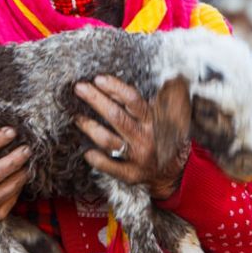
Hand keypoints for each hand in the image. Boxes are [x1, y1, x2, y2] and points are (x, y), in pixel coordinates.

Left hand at [75, 75, 190, 199]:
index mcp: (153, 120)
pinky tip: (87, 152)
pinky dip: (96, 159)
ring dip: (89, 126)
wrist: (174, 170)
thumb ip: (149, 99)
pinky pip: (109, 166)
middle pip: (116, 116)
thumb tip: (136, 80)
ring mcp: (137, 157)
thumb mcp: (163, 115)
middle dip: (95, 99)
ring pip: (108, 140)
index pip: (133, 99)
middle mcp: (145, 137)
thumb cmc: (162, 137)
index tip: (98, 79)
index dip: (115, 87)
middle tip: (79, 88)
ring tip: (77, 117)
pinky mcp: (131, 174)